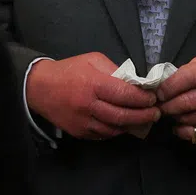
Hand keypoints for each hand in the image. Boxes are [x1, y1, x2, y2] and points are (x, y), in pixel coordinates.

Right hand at [26, 52, 161, 139]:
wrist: (39, 87)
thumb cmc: (69, 70)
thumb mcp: (93, 60)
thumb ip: (114, 70)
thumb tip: (135, 82)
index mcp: (93, 84)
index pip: (125, 95)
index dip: (143, 99)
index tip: (153, 98)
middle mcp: (89, 105)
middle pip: (122, 115)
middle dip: (144, 116)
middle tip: (156, 113)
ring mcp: (83, 121)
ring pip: (115, 128)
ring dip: (132, 125)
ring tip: (144, 120)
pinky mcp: (79, 132)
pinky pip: (103, 134)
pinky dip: (116, 130)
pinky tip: (124, 124)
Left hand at [157, 56, 195, 142]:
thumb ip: (185, 72)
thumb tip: (162, 85)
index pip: (182, 79)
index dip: (166, 89)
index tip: (158, 94)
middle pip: (183, 102)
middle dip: (167, 106)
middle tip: (161, 107)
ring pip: (188, 118)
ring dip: (176, 118)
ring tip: (174, 114)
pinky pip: (195, 132)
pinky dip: (184, 131)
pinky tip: (181, 126)